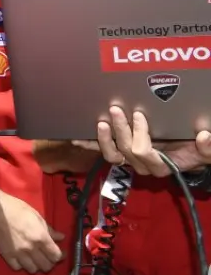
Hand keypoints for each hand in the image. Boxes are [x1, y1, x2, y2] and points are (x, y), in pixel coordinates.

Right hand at [0, 188, 63, 273]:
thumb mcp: (36, 215)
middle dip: (49, 262)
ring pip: (33, 270)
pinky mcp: (6, 255)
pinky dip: (21, 265)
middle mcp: (31, 248)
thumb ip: (49, 229)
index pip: (56, 256)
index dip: (60, 256)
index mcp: (40, 237)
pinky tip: (21, 258)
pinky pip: (17, 268)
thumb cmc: (16, 208)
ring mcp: (18, 253)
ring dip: (35, 265)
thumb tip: (60, 237)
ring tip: (34, 259)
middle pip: (46, 266)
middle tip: (47, 256)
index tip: (60, 252)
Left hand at [93, 106, 210, 175]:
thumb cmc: (196, 149)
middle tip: (116, 109)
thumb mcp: (206, 149)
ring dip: (103, 138)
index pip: (142, 151)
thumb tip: (204, 136)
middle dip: (119, 129)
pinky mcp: (121, 152)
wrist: (189, 151)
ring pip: (111, 153)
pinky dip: (89, 143)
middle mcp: (142, 164)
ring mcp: (130, 159)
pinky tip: (76, 136)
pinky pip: (103, 150)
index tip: (138, 114)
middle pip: (124, 150)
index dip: (138, 134)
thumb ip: (208, 147)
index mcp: (161, 164)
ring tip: (100, 122)